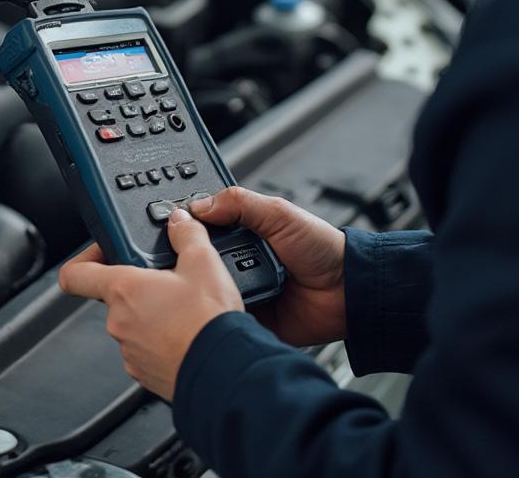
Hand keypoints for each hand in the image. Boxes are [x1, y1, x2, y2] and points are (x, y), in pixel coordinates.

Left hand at [58, 209, 243, 400]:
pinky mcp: (145, 373)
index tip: (103, 250)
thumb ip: (187, 233)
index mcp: (124, 290)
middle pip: (114, 295)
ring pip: (132, 322)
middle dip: (138, 284)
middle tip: (167, 279)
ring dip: (151, 313)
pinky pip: (145, 347)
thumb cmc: (208, 322)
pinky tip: (186, 332)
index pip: (75, 274)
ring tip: (183, 308)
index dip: (86, 257)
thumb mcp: (204, 261)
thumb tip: (180, 222)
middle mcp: (119, 322)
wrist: (224, 370)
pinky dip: (160, 338)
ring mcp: (130, 351)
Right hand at [189, 187, 345, 346]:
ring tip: (200, 283)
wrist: (348, 293)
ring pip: (207, 287)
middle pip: (198, 258)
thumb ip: (241, 203)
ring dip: (205, 286)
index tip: (170, 226)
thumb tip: (200, 203)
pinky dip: (219, 312)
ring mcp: (242, 287)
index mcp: (243, 230)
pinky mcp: (248, 316)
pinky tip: (214, 307)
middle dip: (192, 259)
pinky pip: (224, 316)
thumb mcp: (280, 213)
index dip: (187, 225)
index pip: (203, 225)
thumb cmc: (322, 249)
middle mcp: (238, 258)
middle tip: (183, 258)